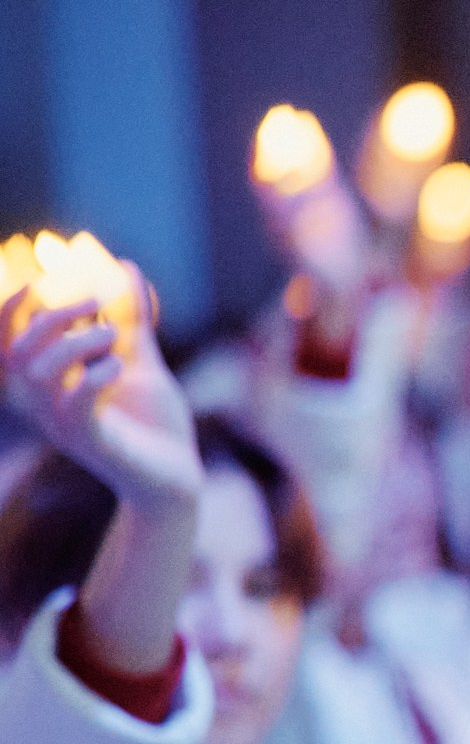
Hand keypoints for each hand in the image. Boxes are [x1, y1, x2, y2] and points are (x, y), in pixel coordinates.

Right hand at [3, 267, 199, 509]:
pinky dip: (93, 376)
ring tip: (112, 335)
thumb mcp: (141, 360)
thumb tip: (127, 267)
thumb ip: (132, 320)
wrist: (179, 475)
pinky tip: (119, 365)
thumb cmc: (153, 423)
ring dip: (74, 342)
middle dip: (50, 315)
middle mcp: (46, 404)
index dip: (16, 305)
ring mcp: (65, 424)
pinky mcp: (92, 442)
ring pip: (38, 374)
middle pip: (17, 350)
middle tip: (94, 303)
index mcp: (50, 382)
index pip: (8, 339)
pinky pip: (74, 406)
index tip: (47, 276)